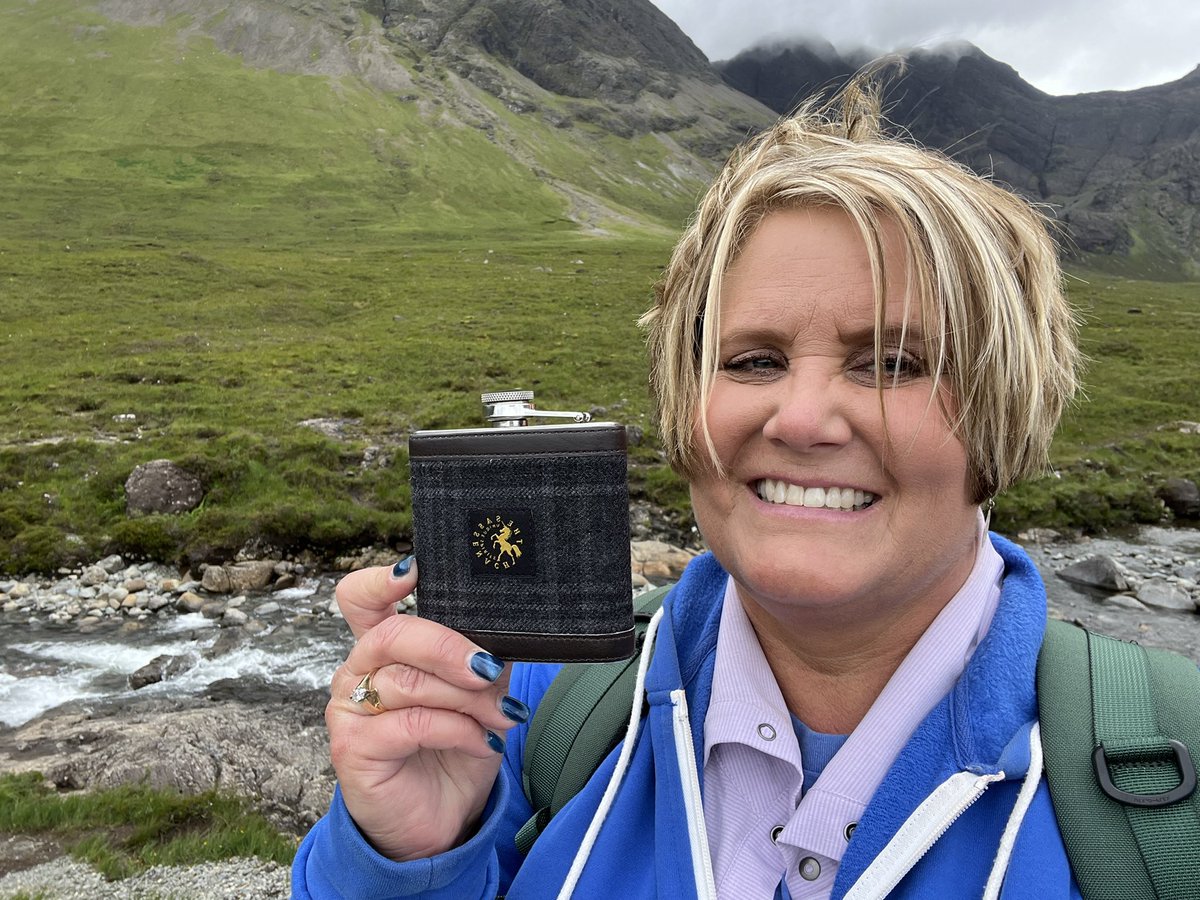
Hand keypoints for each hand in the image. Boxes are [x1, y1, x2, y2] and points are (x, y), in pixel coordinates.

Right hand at [325, 559, 526, 860]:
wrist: (442, 819)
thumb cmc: (455, 747)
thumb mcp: (477, 694)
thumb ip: (479, 657)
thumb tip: (503, 634)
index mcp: (383, 649)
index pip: (360, 598)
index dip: (380, 581)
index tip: (413, 571)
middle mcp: (357, 671)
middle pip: (393, 634)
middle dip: (448, 647)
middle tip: (488, 669)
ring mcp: (348, 709)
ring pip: (408, 682)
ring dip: (466, 697)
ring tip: (501, 715)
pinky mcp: (353, 748)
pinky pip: (412, 723)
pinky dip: (458, 730)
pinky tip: (483, 742)